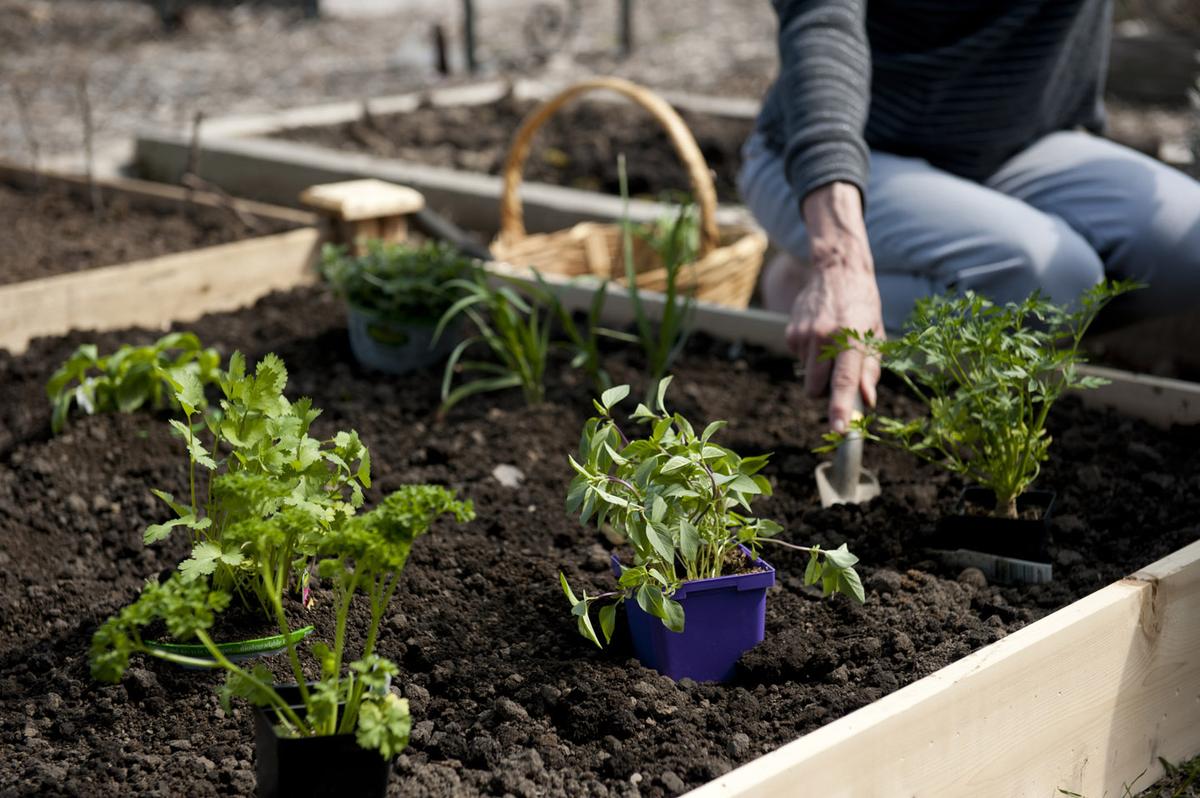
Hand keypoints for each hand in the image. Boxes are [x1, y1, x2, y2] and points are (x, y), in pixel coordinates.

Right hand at [788, 182, 883, 431]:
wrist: (837, 269)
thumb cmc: (863, 305)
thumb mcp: (876, 335)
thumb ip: (871, 371)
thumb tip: (866, 402)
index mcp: (851, 338)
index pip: (844, 381)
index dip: (841, 408)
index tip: (839, 431)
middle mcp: (824, 337)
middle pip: (815, 389)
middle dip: (825, 392)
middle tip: (840, 373)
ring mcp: (804, 335)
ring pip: (807, 376)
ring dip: (818, 371)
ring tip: (831, 346)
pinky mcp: (790, 333)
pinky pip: (799, 360)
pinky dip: (809, 356)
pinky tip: (819, 335)